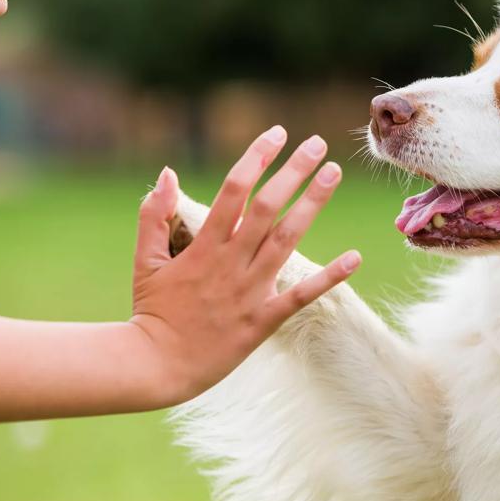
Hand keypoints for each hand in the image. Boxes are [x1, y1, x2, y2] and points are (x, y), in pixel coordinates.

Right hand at [129, 125, 360, 403]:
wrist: (156, 365)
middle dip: (293, 171)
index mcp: (203, 246)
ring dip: (313, 204)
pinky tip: (354, 257)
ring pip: (287, 239)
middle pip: (267, 207)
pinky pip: (301, 295)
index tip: (277, 134)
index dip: (256, 158)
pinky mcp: (263, 320)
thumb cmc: (151, 311)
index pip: (234, 190)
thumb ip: (154, 216)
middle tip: (318, 144)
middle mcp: (230, 263)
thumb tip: (167, 173)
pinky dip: (329, 277)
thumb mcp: (145, 260)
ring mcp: (249, 291)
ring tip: (334, 173)